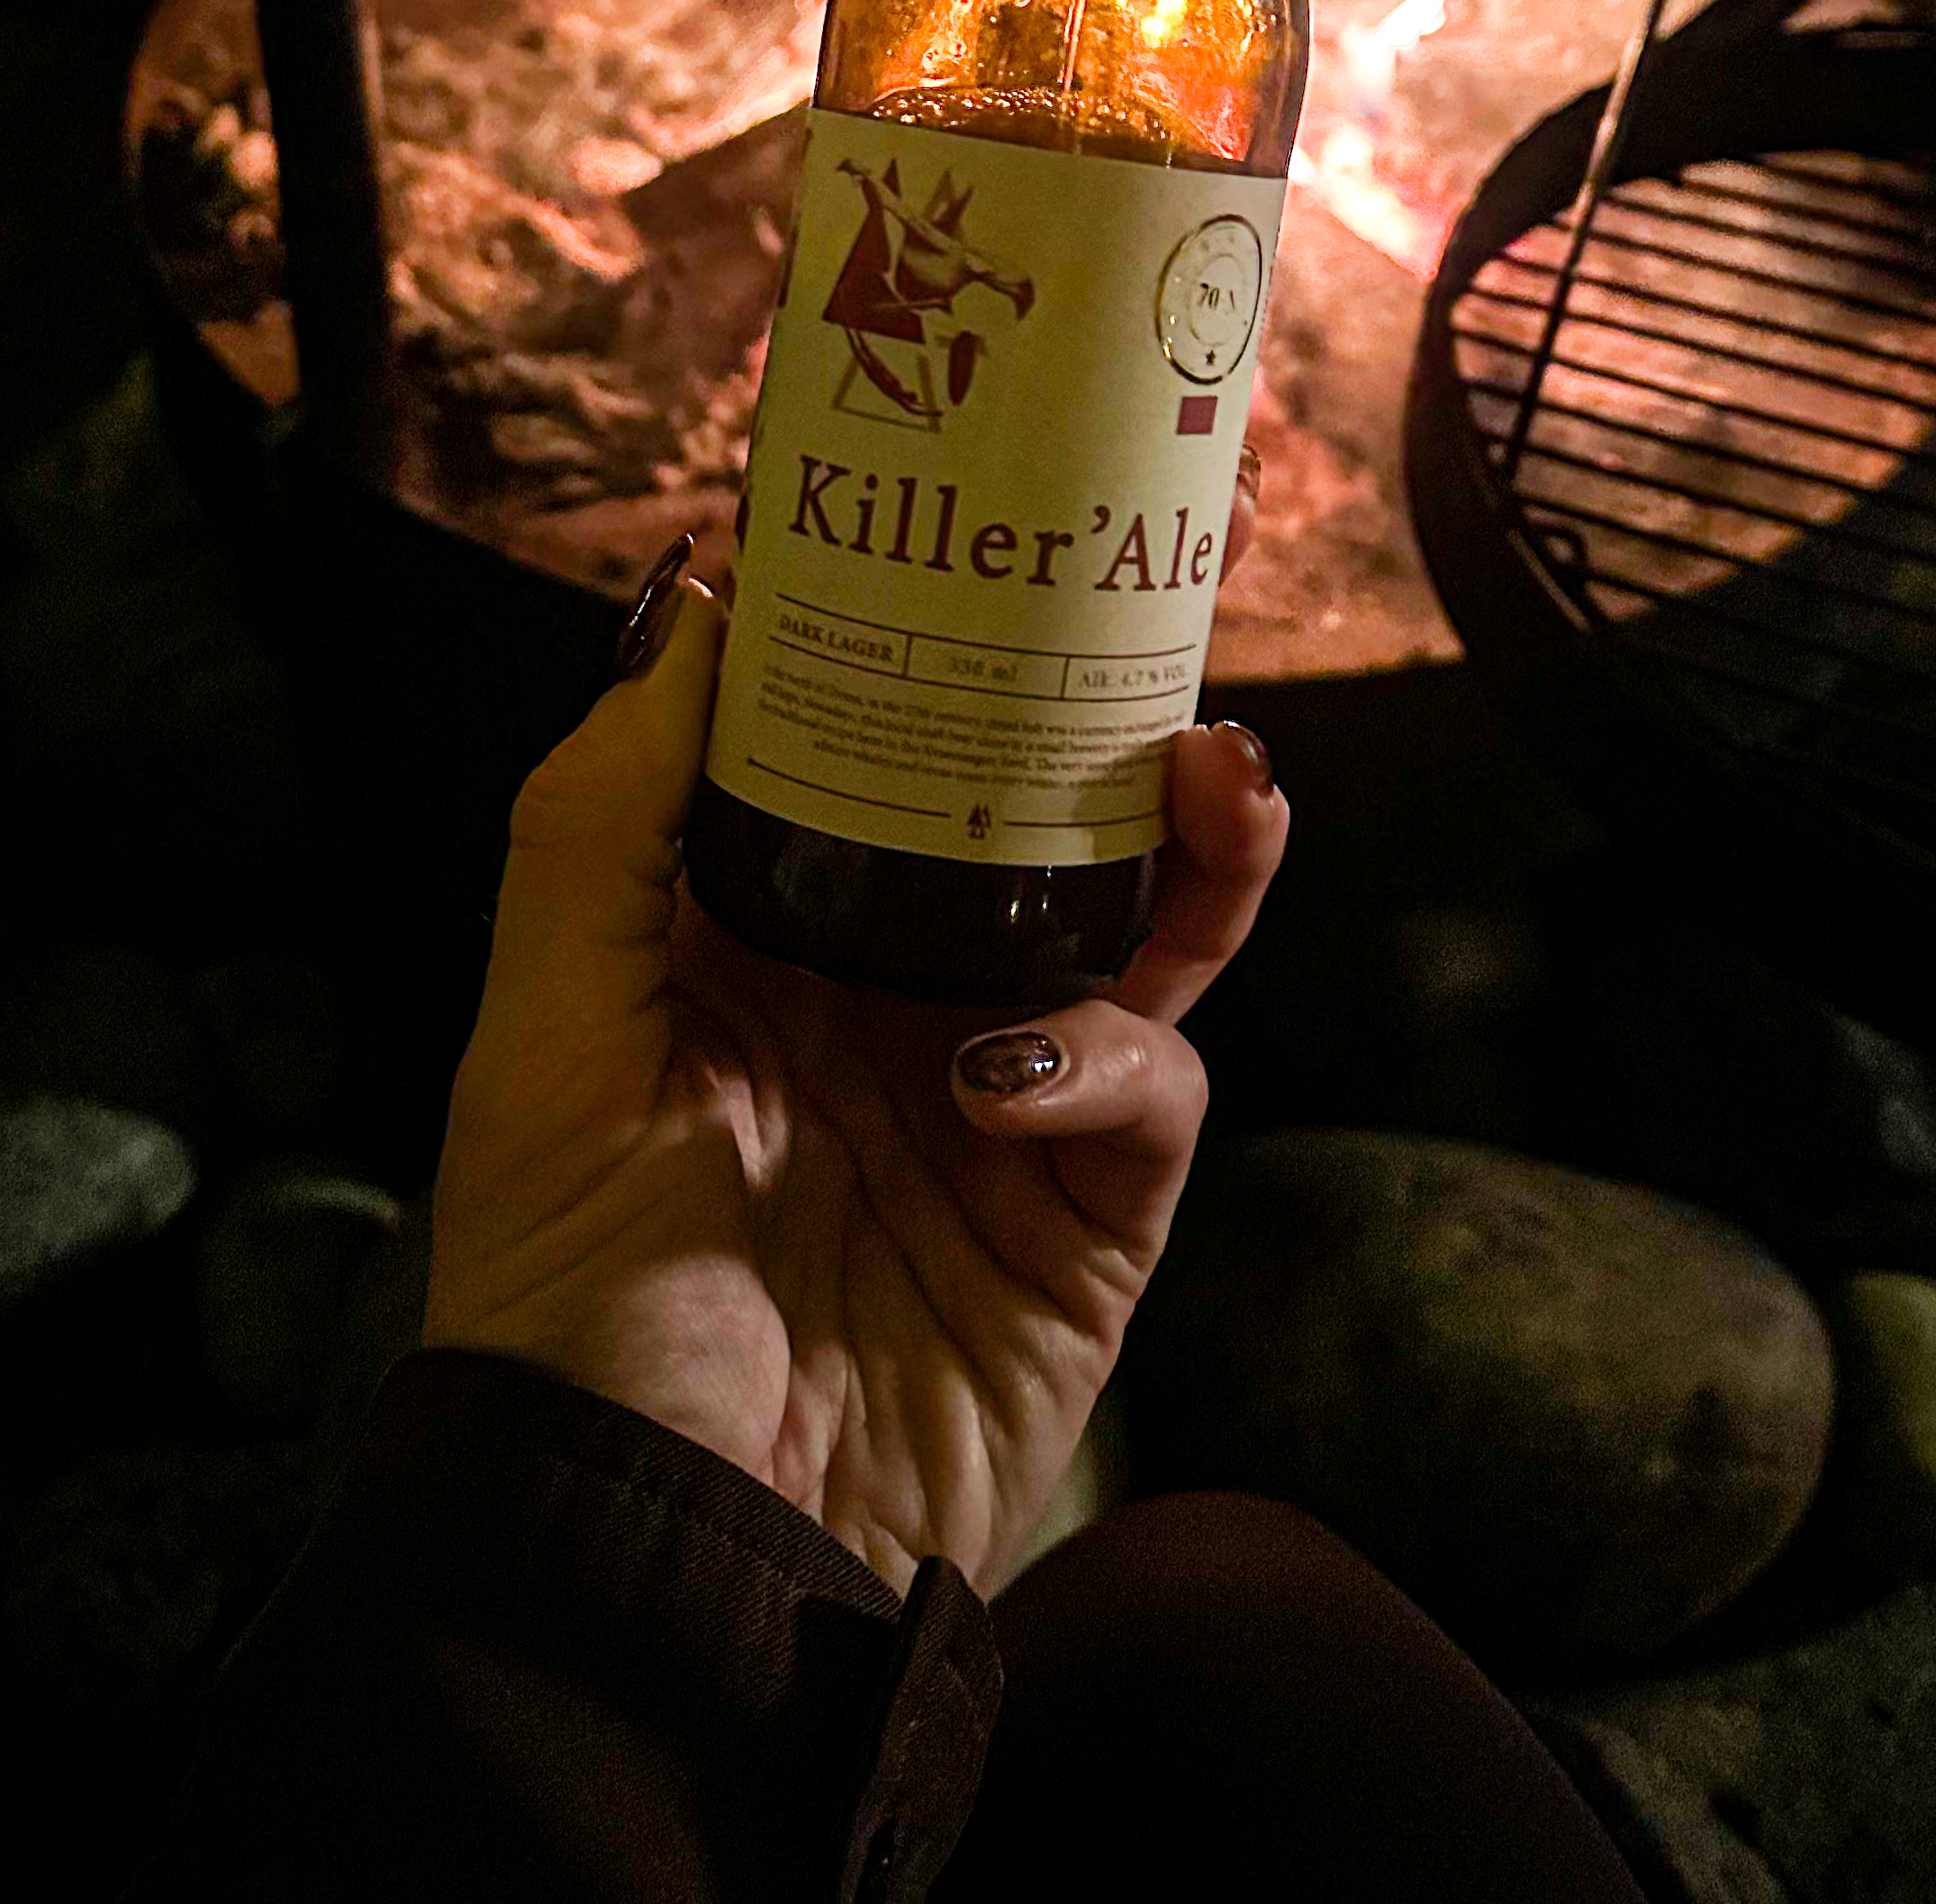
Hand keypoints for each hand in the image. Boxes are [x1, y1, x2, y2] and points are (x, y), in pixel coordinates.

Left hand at [423, 461, 1283, 1598]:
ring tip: (1217, 777)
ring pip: (1144, 948)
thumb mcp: (544, 1042)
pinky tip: (1020, 1070)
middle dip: (1110, 743)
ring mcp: (1007, 1120)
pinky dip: (1107, 1061)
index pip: (880, 775)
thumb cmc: (569, 1301)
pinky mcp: (1086, 1230)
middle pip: (1040, 842)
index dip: (940, 670)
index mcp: (770, 956)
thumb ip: (602, 822)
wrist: (656, 1553)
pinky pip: (1149, 1100)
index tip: (981, 558)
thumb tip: (695, 608)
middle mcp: (898, 1016)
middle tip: (1158, 648)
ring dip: (1193, 857)